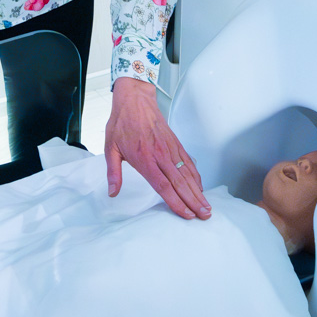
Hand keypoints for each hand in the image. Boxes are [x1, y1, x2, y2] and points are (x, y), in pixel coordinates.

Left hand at [104, 77, 209, 218]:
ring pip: (188, 174)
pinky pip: (189, 162)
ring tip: (207, 206)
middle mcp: (161, 155)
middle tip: (204, 216)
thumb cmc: (121, 124)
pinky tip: (201, 187)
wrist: (134, 100)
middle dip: (193, 201)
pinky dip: (196, 176)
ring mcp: (171, 149)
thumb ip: (113, 173)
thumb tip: (113, 193)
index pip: (164, 186)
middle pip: (181, 183)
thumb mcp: (110, 148)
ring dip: (198, 191)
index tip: (186, 215)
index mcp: (144, 159)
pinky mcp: (176, 143)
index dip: (176, 202)